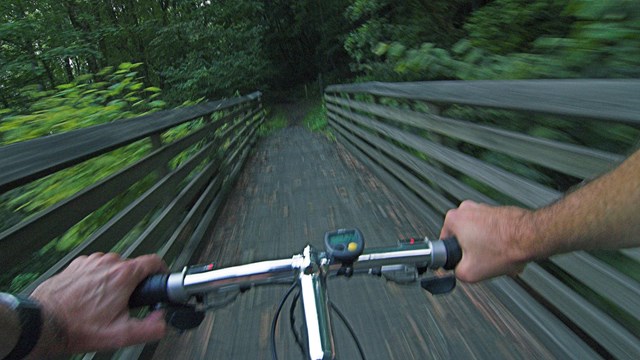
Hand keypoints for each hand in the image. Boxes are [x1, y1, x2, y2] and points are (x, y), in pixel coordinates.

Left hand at [29, 253, 167, 356]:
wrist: (45, 323)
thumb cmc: (77, 326)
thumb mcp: (121, 335)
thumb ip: (150, 328)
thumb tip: (161, 321)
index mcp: (123, 275)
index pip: (153, 261)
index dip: (161, 270)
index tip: (160, 277)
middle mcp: (108, 263)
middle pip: (132, 266)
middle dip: (134, 282)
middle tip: (126, 302)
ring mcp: (90, 262)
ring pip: (113, 266)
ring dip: (114, 280)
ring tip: (105, 301)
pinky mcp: (77, 265)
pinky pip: (95, 267)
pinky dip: (96, 279)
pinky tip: (89, 296)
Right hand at [440, 200, 533, 282]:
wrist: (532, 237)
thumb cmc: (505, 247)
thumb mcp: (469, 272)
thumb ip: (455, 272)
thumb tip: (457, 270)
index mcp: (454, 219)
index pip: (445, 243)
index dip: (455, 257)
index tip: (464, 262)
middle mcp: (467, 209)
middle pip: (464, 240)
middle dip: (474, 253)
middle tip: (483, 261)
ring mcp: (484, 209)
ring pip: (480, 237)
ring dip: (488, 249)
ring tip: (498, 258)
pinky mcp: (498, 212)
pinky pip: (493, 232)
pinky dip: (499, 243)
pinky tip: (506, 252)